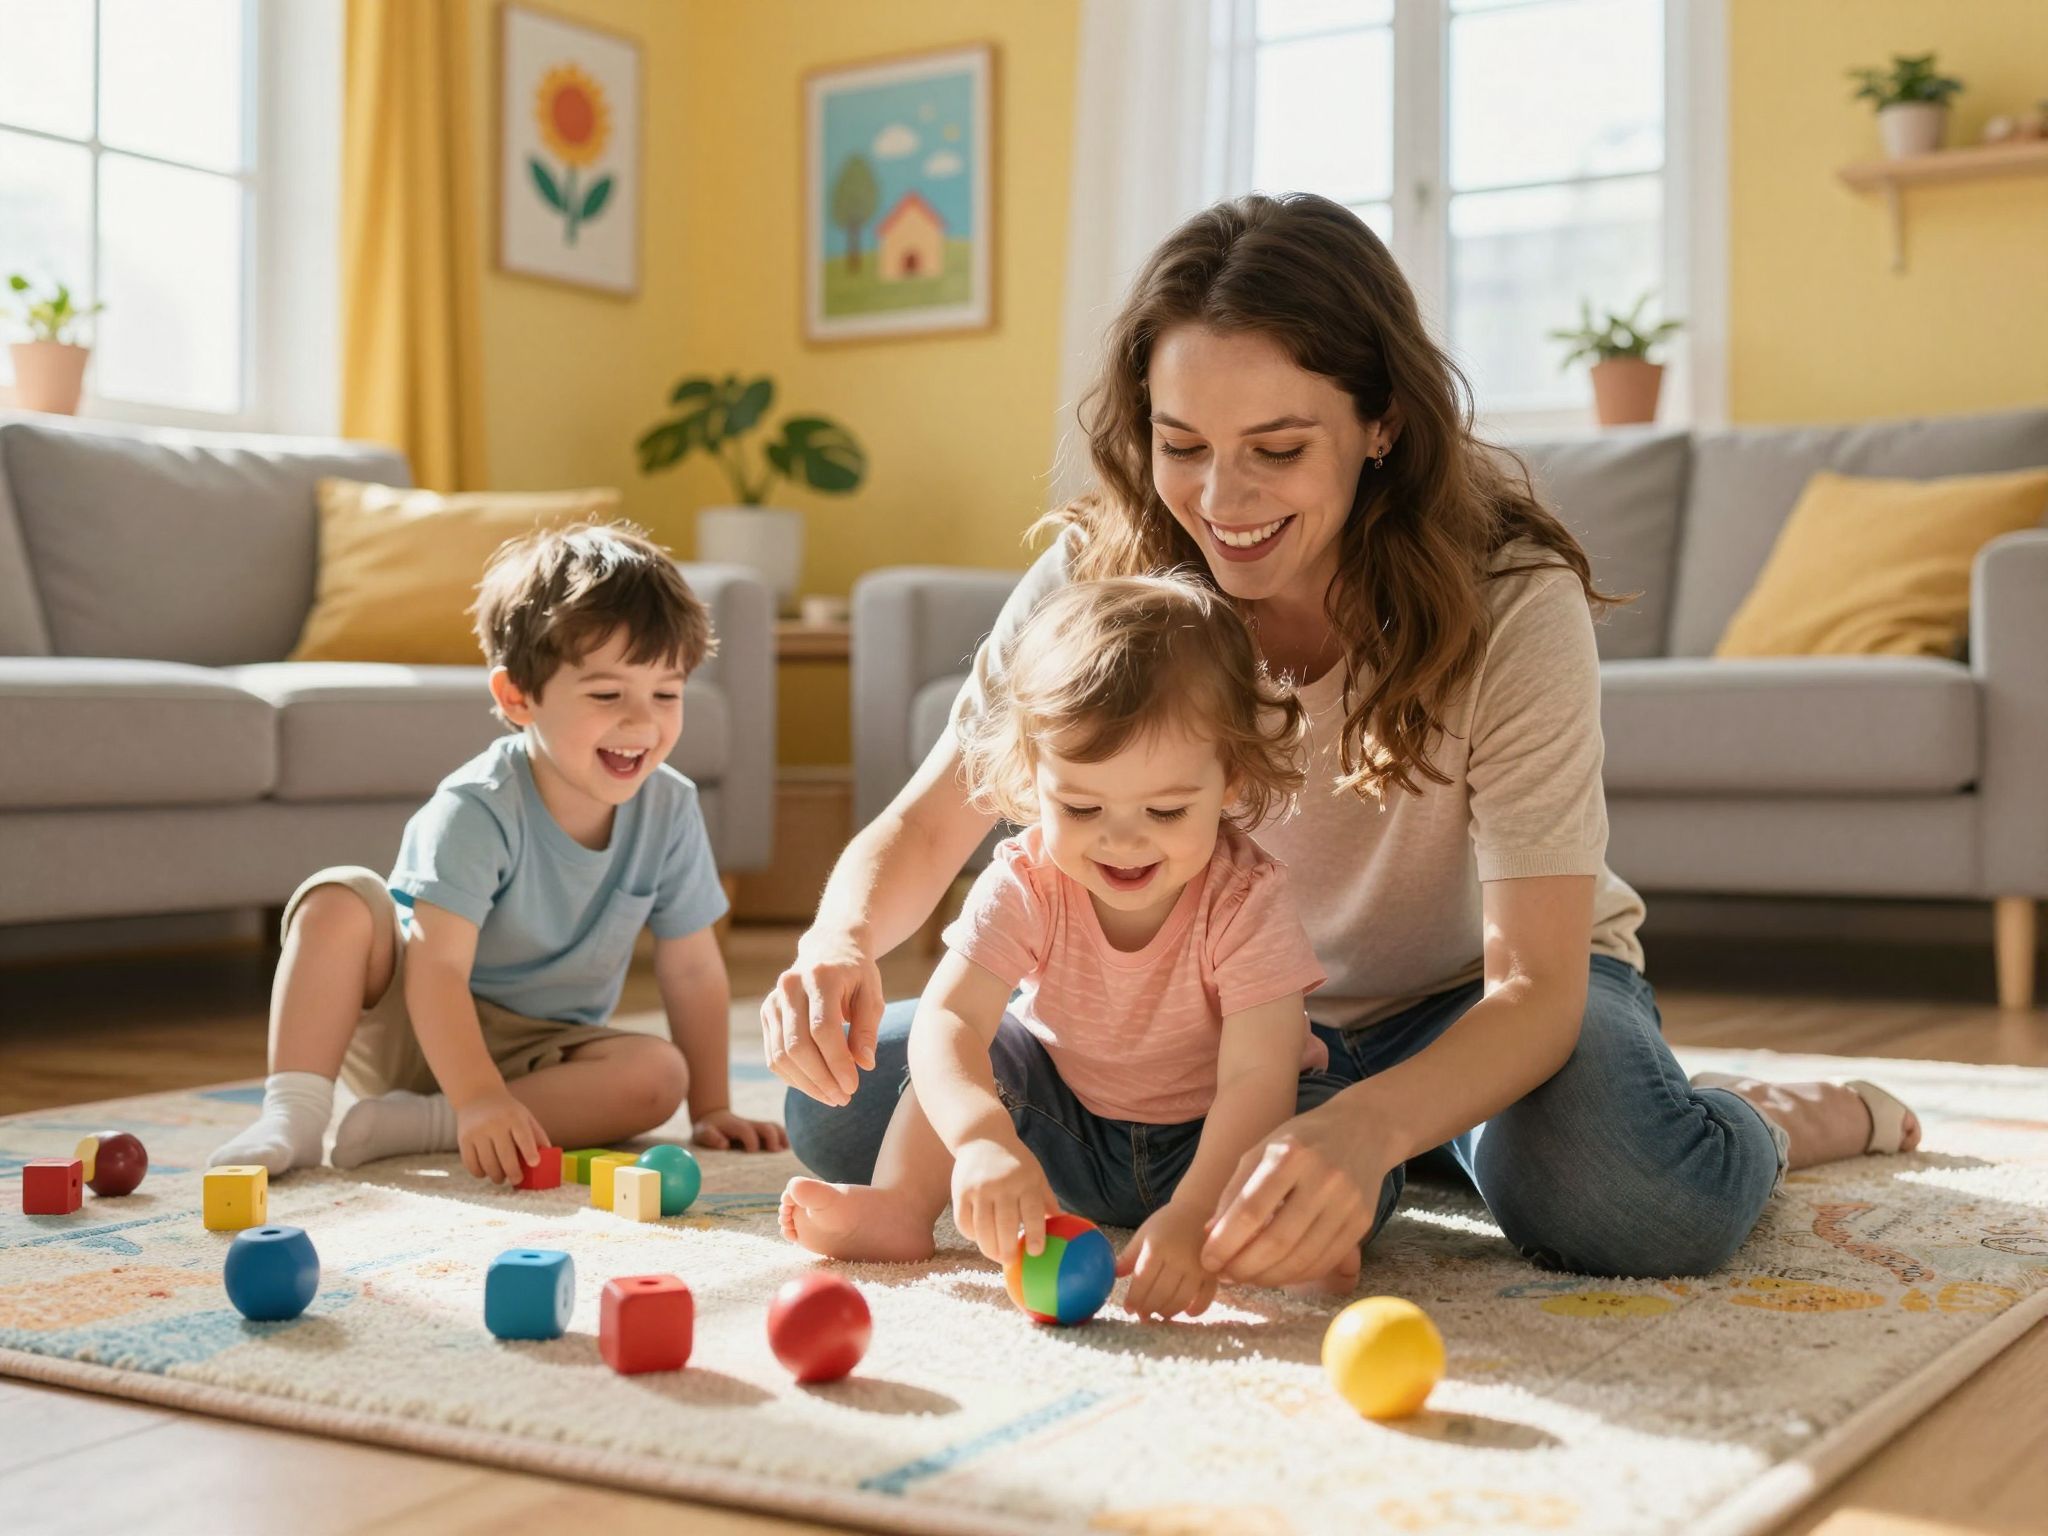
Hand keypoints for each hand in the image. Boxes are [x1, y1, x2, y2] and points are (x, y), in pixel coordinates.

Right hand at [454, 1089, 548, 1184]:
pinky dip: (480, 1173)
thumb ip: (537, 1136)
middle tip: (517, 1180)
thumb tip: (549, 1157)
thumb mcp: (525, 1116)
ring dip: (496, 1176)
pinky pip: (471, 1164)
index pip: (523, 1136)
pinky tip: (486, 1173)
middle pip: (505, 1156)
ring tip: (501, 1178)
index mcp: (513, 1117)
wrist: (477, 1096)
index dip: (529, 1151)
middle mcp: (494, 1124)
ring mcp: (477, 1132)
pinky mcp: (463, 1140)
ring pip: (488, 1164)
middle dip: (513, 1173)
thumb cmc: (507, 1111)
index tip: (534, 1164)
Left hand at [691, 1107, 788, 1152]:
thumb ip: (710, 1137)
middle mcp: (749, 1125)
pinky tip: (787, 1152)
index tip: (751, 1153)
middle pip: (767, 1127)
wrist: (713, 1118)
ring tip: (786, 1153)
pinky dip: (784, 1140)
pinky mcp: (761, 1132)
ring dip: (782, 1138)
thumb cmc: (707, 1129)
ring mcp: (757, 1128)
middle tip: (775, 1153)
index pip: (746, 1130)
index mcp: (735, 1126)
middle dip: (773, 1139)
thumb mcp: (702, 1133)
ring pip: (775, 1128)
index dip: (751, 1140)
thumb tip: (724, 1144)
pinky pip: (777, 1132)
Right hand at [761, 928, 884, 1105]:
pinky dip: (793, 1077)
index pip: (823, 1029)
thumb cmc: (856, 973)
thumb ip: (868, 1029)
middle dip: (821, 1079)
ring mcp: (773, 1000)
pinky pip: (773, 1055)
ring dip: (806, 1084)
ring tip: (832, 1097)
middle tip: (844, 1098)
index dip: (837, 1063)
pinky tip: (815, 1086)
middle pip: (797, 1045)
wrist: (828, 947)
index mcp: (820, 976)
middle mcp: (790, 986)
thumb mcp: (872, 994)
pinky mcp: (766, 1013)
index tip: (853, 1087)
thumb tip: (864, 1065)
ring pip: (781, 1054)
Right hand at [951, 1136, 1058, 1263]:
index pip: (1032, 1212)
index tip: (1035, 1252)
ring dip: (988, 1248)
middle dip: (1008, 1249)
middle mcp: (1001, 1185)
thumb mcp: (1036, 1174)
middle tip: (1011, 1262)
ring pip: (982, 1228)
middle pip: (1005, 1225)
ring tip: (996, 1256)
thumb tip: (1064, 1224)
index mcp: (1025, 1181)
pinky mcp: (960, 1192)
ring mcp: (979, 1189)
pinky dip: (971, 1235)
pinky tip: (979, 1239)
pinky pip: (964, 1222)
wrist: (982, 1138)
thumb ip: (1047, 1199)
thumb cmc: (1015, 1162)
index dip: (1034, 1234)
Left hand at [1116, 1202, 1216, 1320]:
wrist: (1200, 1209)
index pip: (1142, 1279)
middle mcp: (1179, 1257)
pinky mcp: (1213, 1273)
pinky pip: (1206, 1298)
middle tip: (1143, 1316)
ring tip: (1159, 1313)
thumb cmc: (1168, 1223)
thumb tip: (1112, 1275)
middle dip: (1148, 1308)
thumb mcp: (1145, 1234)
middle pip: (1161, 1293)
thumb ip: (1129, 1256)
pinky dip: (1196, 1309)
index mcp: (1157, 1246)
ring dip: (1168, 1311)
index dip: (1134, 1298)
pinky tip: (1186, 1312)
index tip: (1128, 1309)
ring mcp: (1198, 1266)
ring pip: (1181, 1299)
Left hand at [1199, 1093, 1392, 1286]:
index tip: (1207, 1260)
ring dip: (1268, 1277)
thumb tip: (1210, 1235)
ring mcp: (1348, 1202)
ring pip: (1303, 1258)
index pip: (1251, 1209)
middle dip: (1244, 1267)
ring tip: (1246, 1276)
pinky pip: (1325, 1261)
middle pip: (1278, 1241)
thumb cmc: (1301, 1141)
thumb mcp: (1261, 1151)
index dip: (1225, 1242)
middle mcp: (1324, 1179)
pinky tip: (1276, 1273)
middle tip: (1225, 1275)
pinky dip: (1296, 1275)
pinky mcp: (1363, 1222)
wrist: (1362, 1129)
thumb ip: (1235, 1191)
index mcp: (1291, 1155)